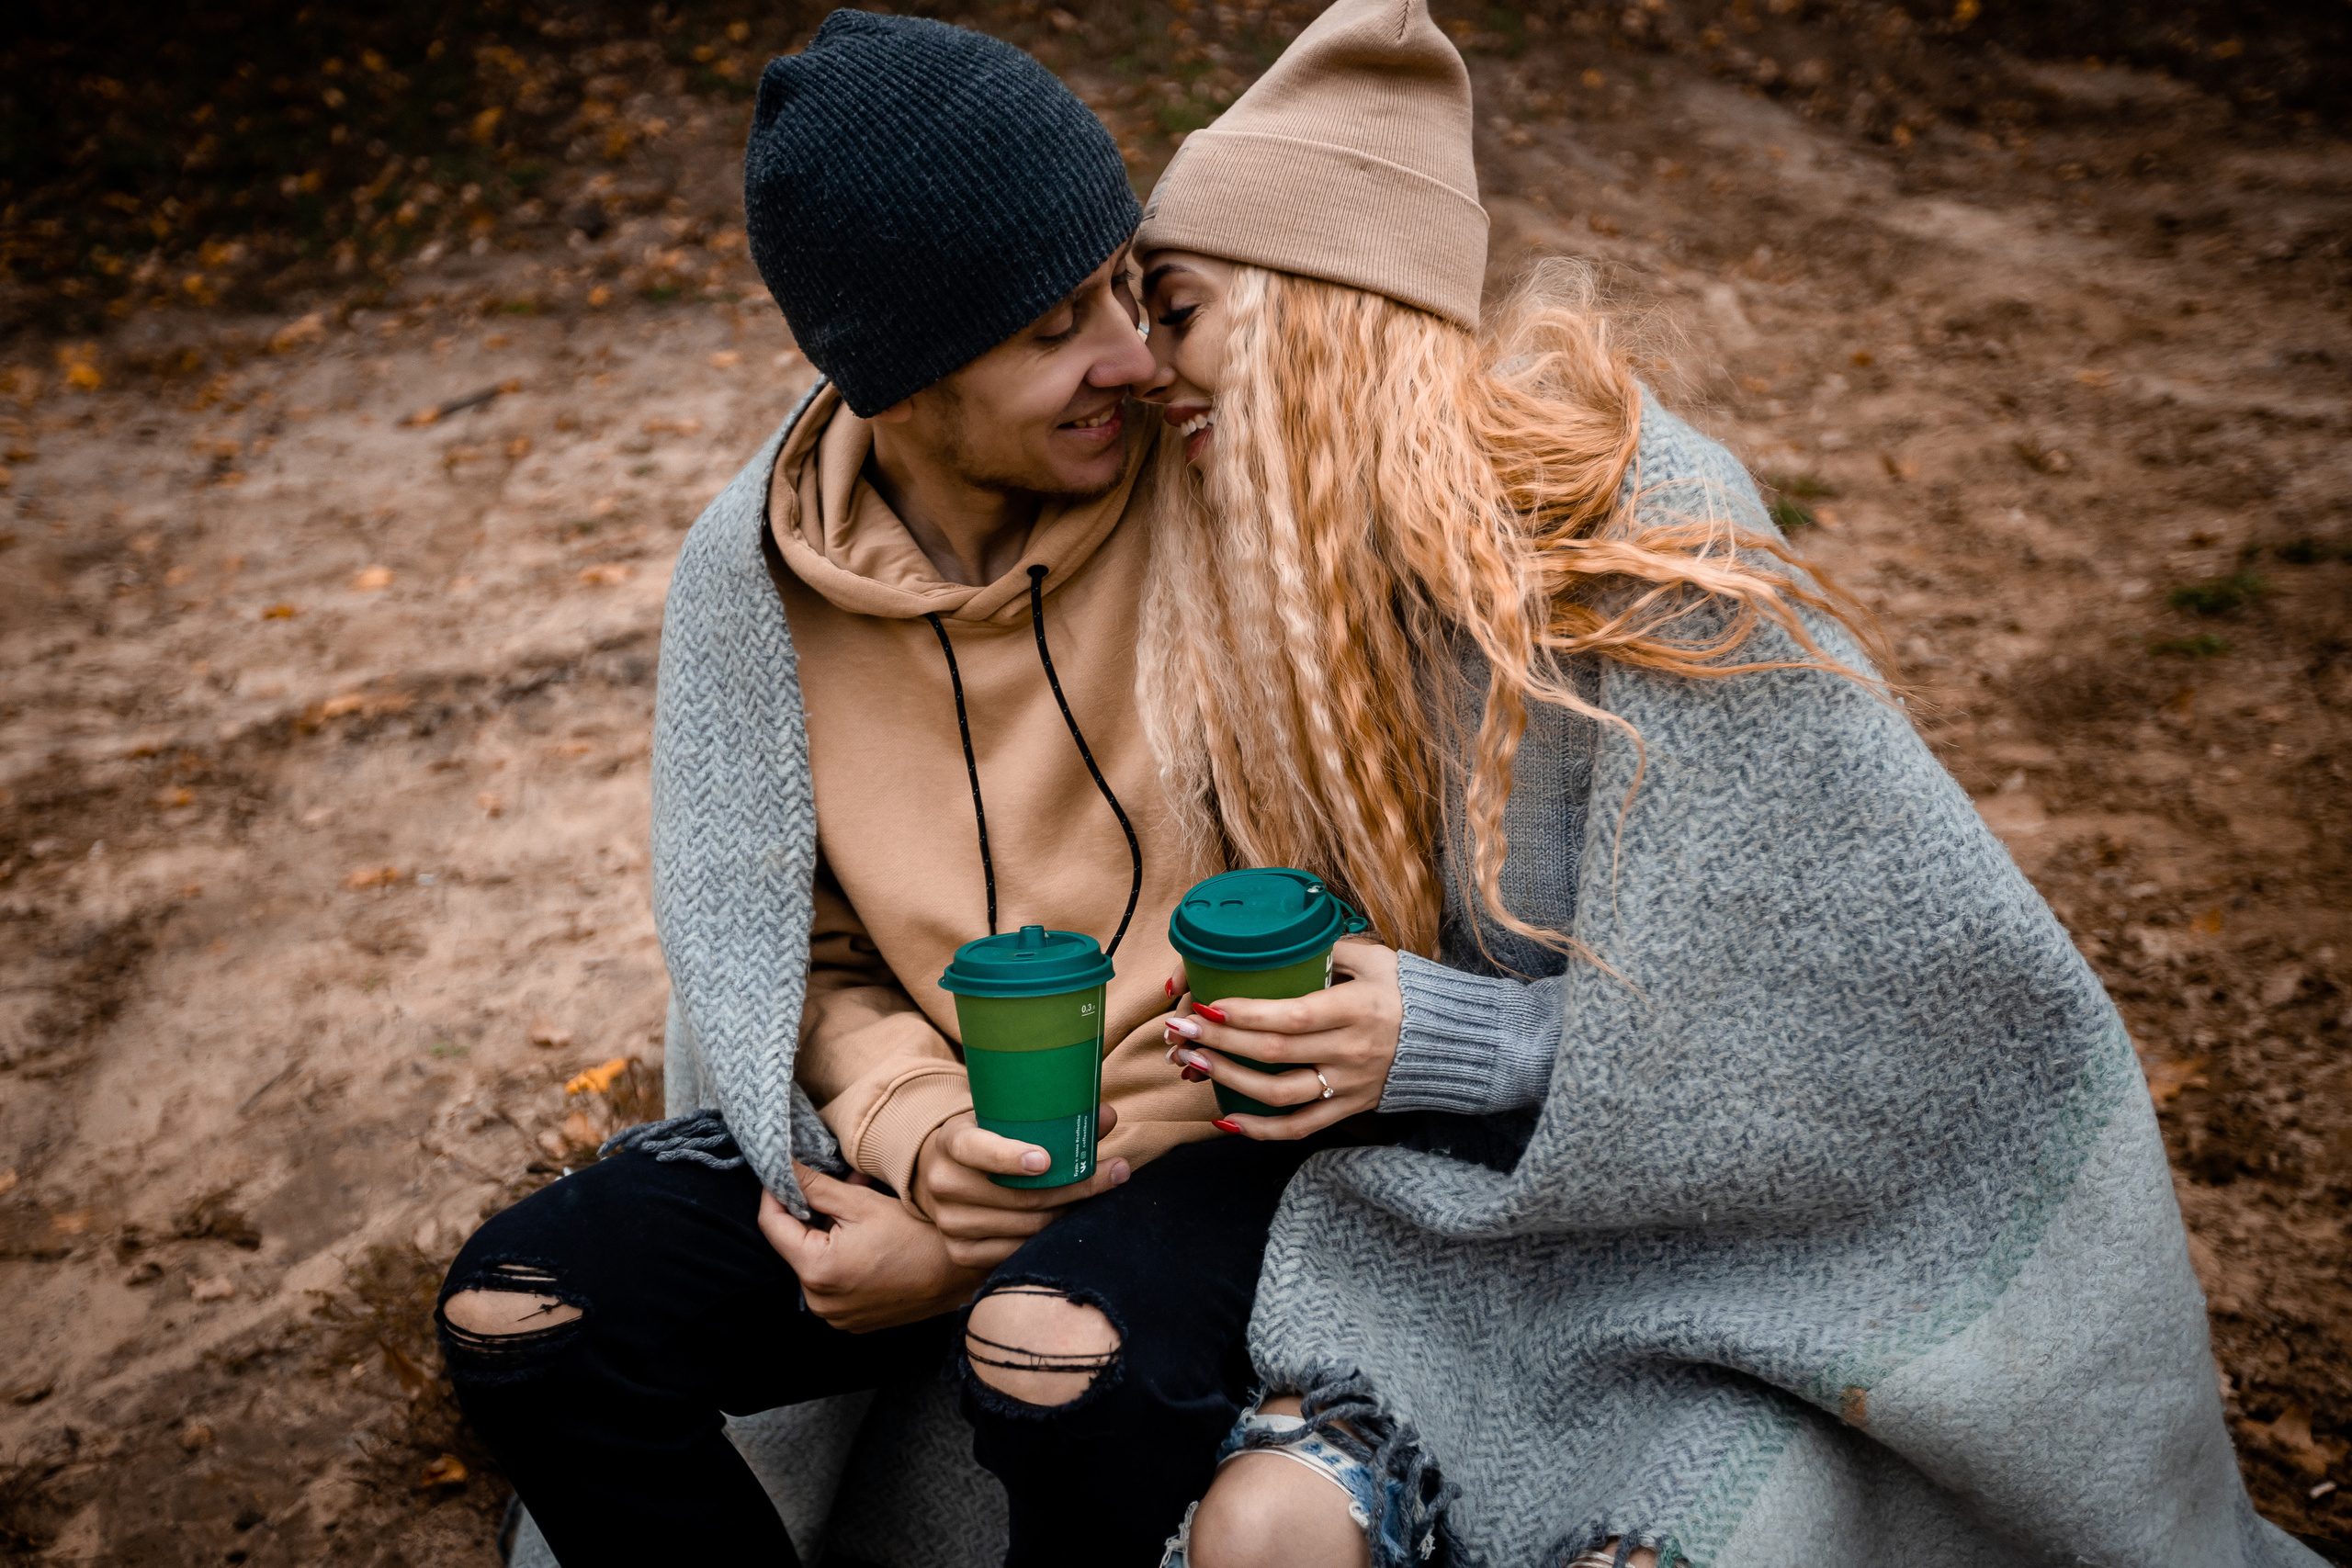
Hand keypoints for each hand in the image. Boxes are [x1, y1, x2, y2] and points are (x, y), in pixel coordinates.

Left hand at [757, 1162, 991, 1331]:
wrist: (962, 1275)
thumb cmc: (919, 1236)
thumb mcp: (863, 1202)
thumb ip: (815, 1186)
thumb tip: (782, 1166)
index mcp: (817, 1271)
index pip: (771, 1224)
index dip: (775, 1192)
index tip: (785, 1172)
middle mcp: (819, 1302)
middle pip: (794, 1244)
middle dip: (812, 1211)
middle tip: (841, 1186)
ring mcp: (835, 1316)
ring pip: (814, 1262)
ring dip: (828, 1233)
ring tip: (861, 1210)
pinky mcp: (851, 1320)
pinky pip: (833, 1283)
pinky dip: (841, 1258)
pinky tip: (868, 1239)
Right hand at [911, 1104, 1128, 1268]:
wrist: (943, 1173)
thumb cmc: (987, 1139)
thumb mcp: (1006, 1119)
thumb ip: (1052, 1117)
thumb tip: (1106, 1115)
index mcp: (951, 1141)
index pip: (977, 1149)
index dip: (1010, 1157)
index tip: (1046, 1160)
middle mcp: (944, 1183)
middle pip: (1018, 1196)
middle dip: (1072, 1187)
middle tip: (1115, 1173)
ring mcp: (950, 1222)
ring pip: (1026, 1226)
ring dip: (1068, 1213)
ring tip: (1097, 1196)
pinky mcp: (960, 1252)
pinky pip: (1018, 1251)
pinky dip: (1049, 1238)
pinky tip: (1070, 1222)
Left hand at [1164, 939, 1401, 1140]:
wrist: (1454, 1042)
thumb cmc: (1409, 992)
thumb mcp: (1377, 959)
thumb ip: (1330, 949)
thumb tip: (1281, 937)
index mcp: (1356, 1009)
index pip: (1293, 1015)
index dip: (1246, 1014)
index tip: (1208, 1004)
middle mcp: (1350, 1050)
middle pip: (1275, 1053)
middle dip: (1220, 1042)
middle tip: (1181, 1029)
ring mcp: (1347, 1085)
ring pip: (1279, 1093)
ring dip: (1229, 1080)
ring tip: (1192, 1063)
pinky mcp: (1348, 1109)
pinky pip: (1298, 1128)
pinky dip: (1259, 1130)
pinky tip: (1225, 1117)